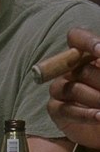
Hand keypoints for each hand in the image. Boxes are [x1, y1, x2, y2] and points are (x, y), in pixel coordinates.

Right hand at [47, 28, 99, 149]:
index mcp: (85, 56)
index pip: (76, 37)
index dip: (86, 42)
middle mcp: (69, 69)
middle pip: (77, 67)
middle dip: (99, 79)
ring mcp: (60, 89)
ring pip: (71, 88)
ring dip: (96, 98)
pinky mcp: (56, 110)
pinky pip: (65, 109)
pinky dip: (85, 114)